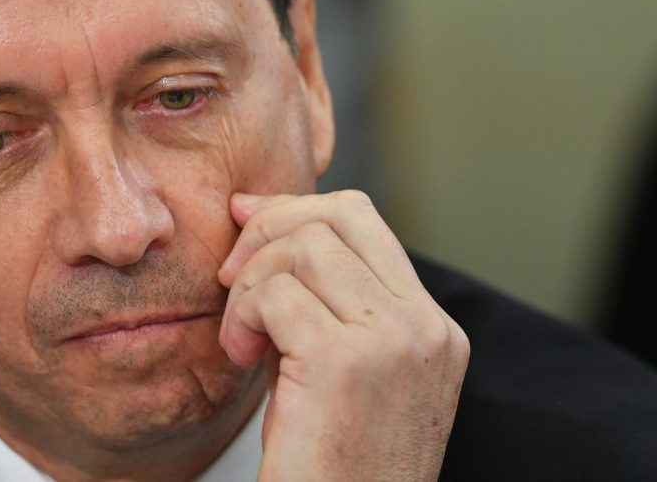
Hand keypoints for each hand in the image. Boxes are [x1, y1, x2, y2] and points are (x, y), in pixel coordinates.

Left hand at [218, 191, 468, 480]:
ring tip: (242, 336)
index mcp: (433, 328)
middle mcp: (426, 328)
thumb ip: (317, 298)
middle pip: (335, 217)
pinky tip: (240, 357)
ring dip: (250, 283)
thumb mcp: (338, 370)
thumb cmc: (328, 463)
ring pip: (302, 247)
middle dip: (266, 232)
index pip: (364, 220)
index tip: (246, 219)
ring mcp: (395, 342)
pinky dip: (241, 316)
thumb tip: (256, 214)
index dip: (295, 208)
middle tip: (232, 280)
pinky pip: (274, 294)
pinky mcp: (347, 362)